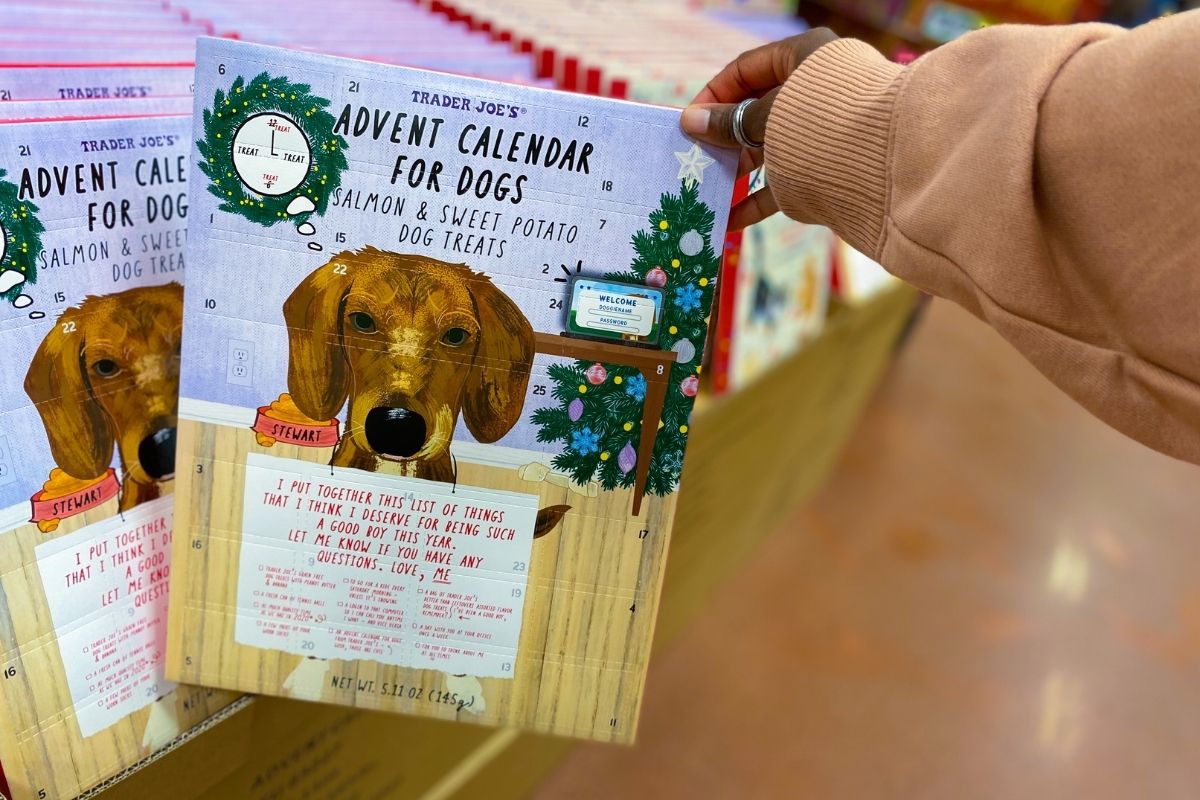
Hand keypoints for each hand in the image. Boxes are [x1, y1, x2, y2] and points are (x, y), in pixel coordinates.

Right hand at [681, 28, 837, 229]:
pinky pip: (783, 182)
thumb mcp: (767, 117)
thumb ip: (729, 122)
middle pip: (755, 111)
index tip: (688, 122)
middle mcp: (813, 92)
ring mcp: (820, 133)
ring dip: (735, 170)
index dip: (713, 94)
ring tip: (706, 187)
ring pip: (767, 148)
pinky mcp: (825, 170)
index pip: (746, 69)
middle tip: (693, 156)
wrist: (887, 167)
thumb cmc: (823, 124)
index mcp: (804, 58)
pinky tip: (729, 219)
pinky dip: (757, 199)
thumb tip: (690, 121)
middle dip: (722, 136)